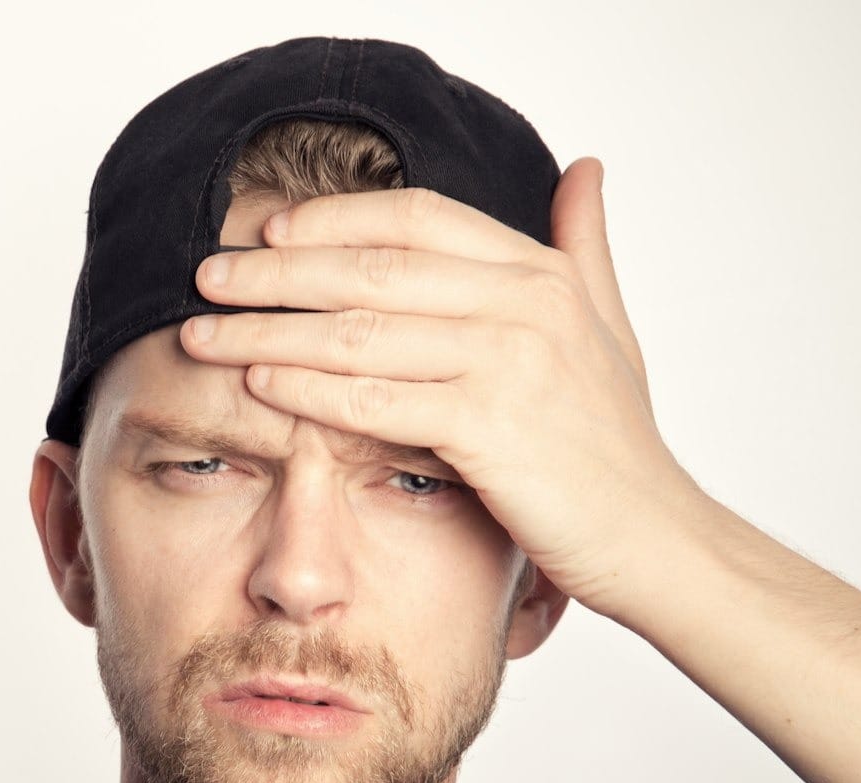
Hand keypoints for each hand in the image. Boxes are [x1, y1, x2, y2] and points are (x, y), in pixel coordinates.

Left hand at [181, 158, 709, 621]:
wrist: (655, 537)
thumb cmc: (616, 441)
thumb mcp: (607, 326)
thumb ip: (584, 246)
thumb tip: (584, 167)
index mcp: (540, 271)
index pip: (414, 218)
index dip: (332, 219)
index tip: (265, 231)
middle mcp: (525, 303)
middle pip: (369, 268)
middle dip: (275, 272)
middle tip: (206, 276)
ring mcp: (510, 363)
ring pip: (358, 332)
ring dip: (269, 330)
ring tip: (205, 332)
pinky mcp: (491, 429)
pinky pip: (375, 400)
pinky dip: (308, 388)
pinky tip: (257, 383)